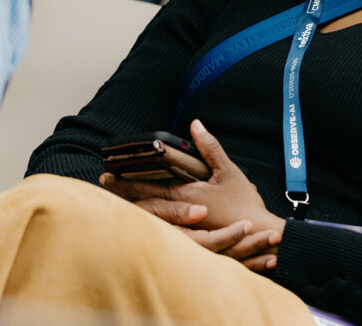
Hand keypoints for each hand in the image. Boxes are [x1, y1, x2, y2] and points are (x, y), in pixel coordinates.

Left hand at [101, 120, 285, 268]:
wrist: (257, 235)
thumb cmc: (243, 205)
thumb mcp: (228, 170)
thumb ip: (209, 147)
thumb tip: (196, 124)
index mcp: (183, 196)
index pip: (145, 187)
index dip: (124, 180)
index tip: (107, 173)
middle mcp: (177, 213)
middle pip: (141, 204)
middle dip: (122, 193)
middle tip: (104, 183)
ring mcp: (182, 228)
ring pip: (149, 217)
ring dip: (133, 206)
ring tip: (117, 198)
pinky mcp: (189, 237)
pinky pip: (162, 228)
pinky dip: (149, 220)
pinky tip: (143, 217)